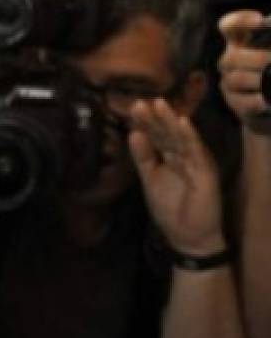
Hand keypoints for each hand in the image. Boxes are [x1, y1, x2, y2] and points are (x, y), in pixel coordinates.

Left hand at [129, 99, 225, 255]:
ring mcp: (195, 161)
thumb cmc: (170, 208)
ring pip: (181, 137)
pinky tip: (182, 123)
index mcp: (169, 157)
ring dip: (170, 121)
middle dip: (155, 117)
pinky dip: (189, 137)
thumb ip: (143, 157)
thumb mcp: (149, 179)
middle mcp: (183, 155)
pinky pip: (196, 151)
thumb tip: (132, 133)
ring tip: (159, 104)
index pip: (156, 136)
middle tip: (140, 101)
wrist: (188, 236)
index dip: (145, 122)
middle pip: (167, 133)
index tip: (132, 107)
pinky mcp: (206, 171)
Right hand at [218, 10, 270, 135]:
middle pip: (231, 58)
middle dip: (257, 59)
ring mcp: (230, 83)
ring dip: (260, 80)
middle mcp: (230, 61)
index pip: (230, 27)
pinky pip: (243, 102)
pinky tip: (269, 100)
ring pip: (236, 80)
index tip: (259, 20)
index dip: (240, 21)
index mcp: (241, 42)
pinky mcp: (236, 104)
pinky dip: (259, 100)